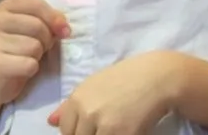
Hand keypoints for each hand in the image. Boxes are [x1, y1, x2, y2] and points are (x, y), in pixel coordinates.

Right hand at [0, 0, 68, 121]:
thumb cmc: (17, 51)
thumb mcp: (31, 30)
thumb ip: (48, 21)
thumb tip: (64, 27)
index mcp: (5, 7)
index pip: (36, 4)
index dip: (54, 17)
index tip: (63, 30)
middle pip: (38, 26)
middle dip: (46, 40)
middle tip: (37, 48)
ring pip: (35, 46)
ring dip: (37, 56)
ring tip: (26, 57)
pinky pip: (30, 64)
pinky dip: (32, 69)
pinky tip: (21, 69)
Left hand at [47, 52, 186, 134]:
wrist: (156, 77)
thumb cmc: (125, 79)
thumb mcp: (93, 86)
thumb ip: (70, 105)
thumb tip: (51, 122)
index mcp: (77, 99)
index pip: (65, 130)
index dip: (75, 133)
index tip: (86, 131)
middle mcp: (87, 112)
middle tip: (102, 129)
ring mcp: (105, 125)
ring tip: (113, 128)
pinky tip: (123, 131)